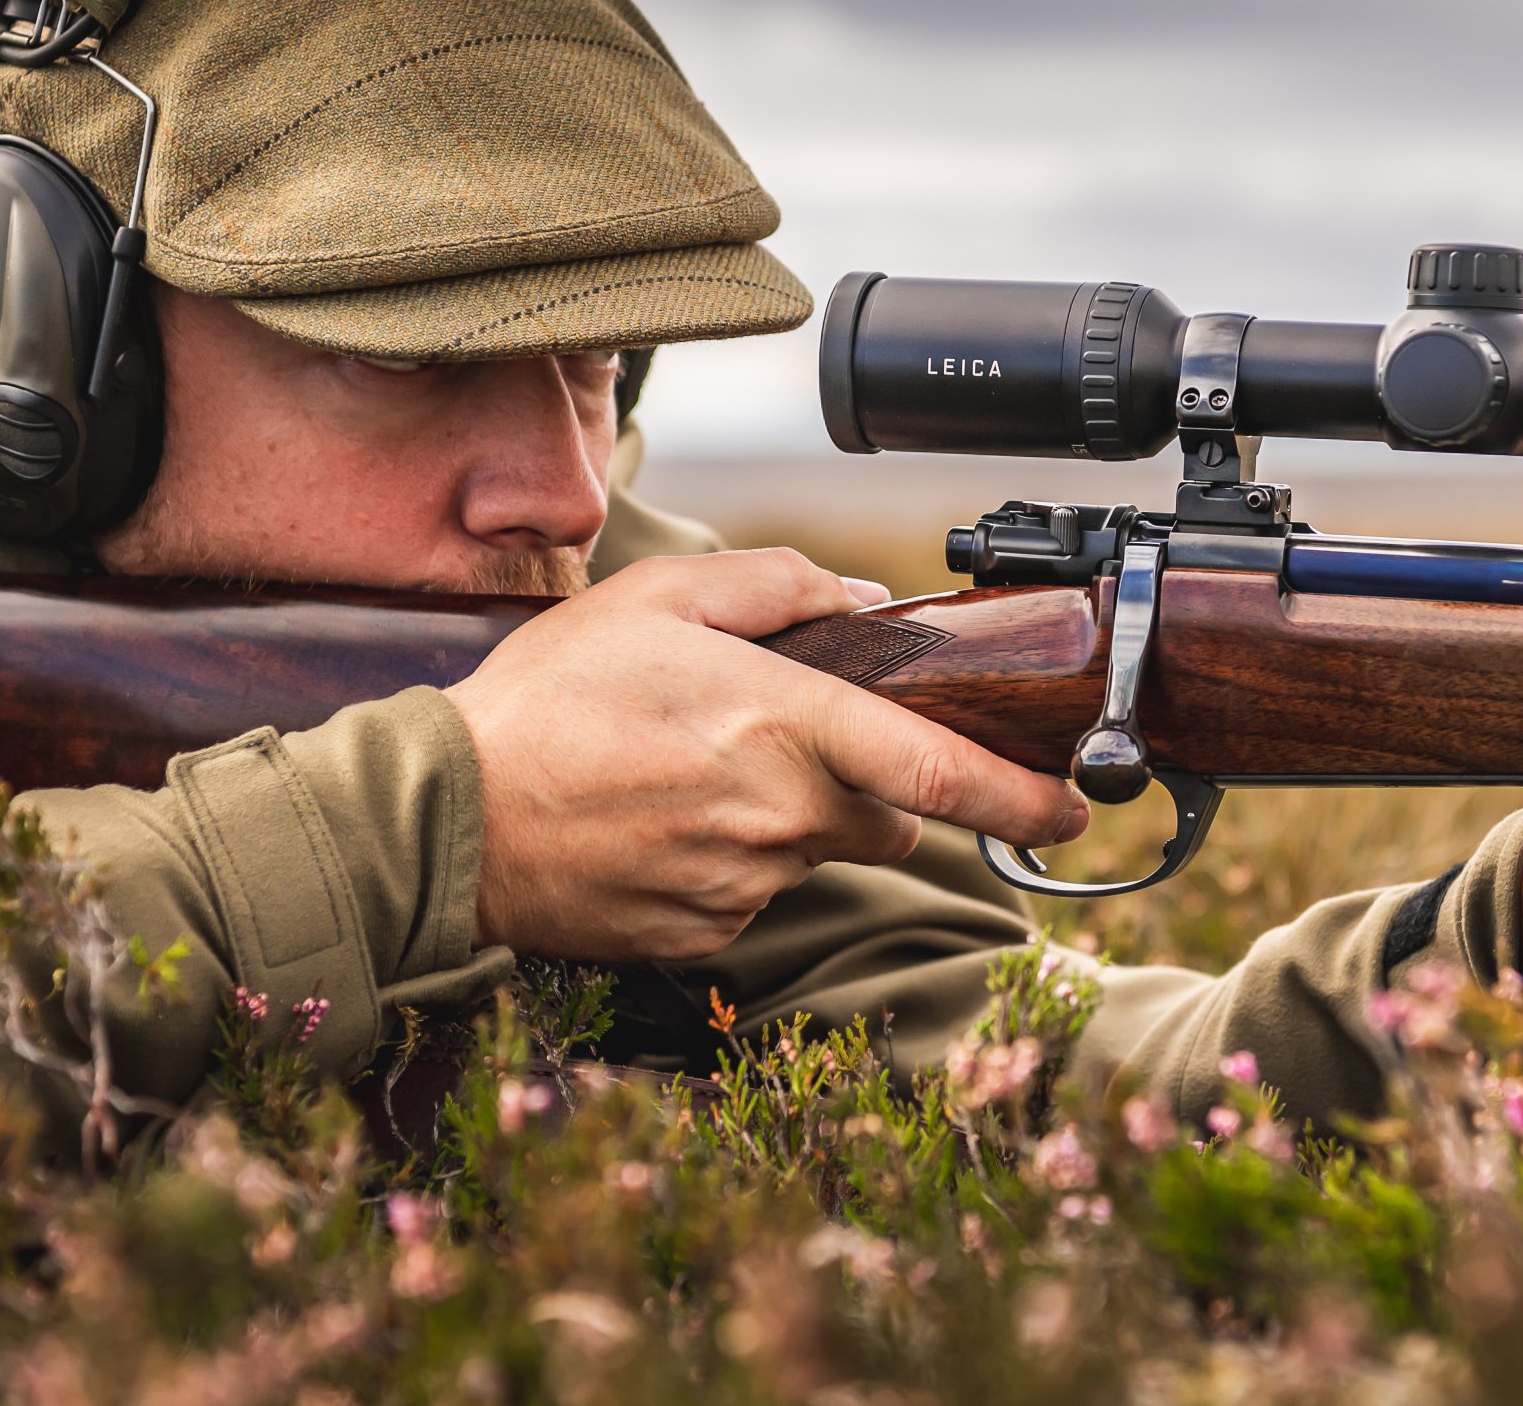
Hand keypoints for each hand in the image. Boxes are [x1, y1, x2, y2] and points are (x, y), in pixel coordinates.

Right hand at [445, 548, 1089, 962]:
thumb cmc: (549, 699)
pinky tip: (662, 824)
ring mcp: (744, 887)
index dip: (1024, 798)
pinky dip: (733, 862)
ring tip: (692, 776)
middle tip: (780, 745)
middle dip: (869, 788)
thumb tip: (867, 602)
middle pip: (887, 818)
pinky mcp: (706, 936)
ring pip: (818, 855)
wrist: (448, 821)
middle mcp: (779, 817)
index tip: (1075, 809)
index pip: (940, 774)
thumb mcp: (660, 598)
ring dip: (792, 820)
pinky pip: (756, 895)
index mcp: (784, 726)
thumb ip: (779, 585)